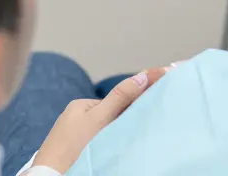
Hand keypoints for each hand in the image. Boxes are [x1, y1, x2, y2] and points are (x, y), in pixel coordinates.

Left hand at [32, 68, 168, 172]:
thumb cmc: (73, 146)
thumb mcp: (99, 118)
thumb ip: (120, 97)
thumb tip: (142, 75)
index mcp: (80, 105)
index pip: (115, 99)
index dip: (136, 99)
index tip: (154, 100)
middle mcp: (75, 118)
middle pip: (109, 115)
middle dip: (127, 118)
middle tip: (148, 122)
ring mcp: (72, 136)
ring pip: (103, 130)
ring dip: (118, 132)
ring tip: (134, 137)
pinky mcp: (73, 152)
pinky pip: (97, 142)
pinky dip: (108, 143)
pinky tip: (114, 150)